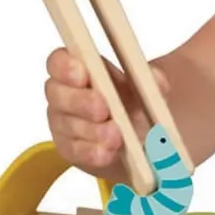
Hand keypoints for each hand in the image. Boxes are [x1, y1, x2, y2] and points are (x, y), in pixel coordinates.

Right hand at [45, 48, 169, 175]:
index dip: (65, 66)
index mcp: (78, 70)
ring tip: (115, 135)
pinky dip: (93, 153)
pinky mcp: (71, 151)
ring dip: (91, 130)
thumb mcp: (147, 87)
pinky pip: (76, 152)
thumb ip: (152, 80)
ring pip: (67, 125)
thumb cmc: (133, 103)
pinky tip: (107, 153)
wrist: (140, 139)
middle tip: (102, 108)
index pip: (58, 61)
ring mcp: (64, 124)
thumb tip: (158, 81)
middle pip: (57, 94)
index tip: (82, 73)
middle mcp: (64, 95)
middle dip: (80, 101)